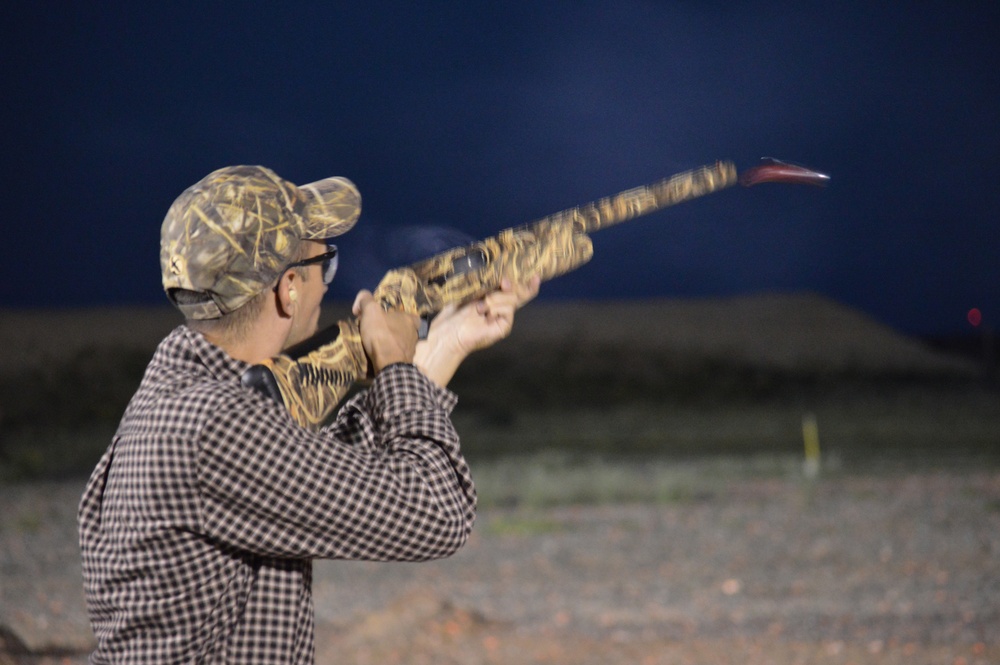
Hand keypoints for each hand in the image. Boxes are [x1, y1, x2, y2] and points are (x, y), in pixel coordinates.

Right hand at [352, 290, 419, 372]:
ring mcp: (412, 349)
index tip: (379, 319)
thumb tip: (362, 299)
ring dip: (390, 342)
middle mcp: (415, 333)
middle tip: (376, 331)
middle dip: (390, 329)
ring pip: (400, 341)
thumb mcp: (371, 311)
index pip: (404, 313)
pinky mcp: (406, 362)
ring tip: (376, 344)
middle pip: (402, 328)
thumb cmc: (382, 334)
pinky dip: (390, 353)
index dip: (391, 314)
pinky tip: (381, 354)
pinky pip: (397, 354)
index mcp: (410, 319)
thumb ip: (366, 300)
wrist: (389, 364)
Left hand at [414, 275, 539, 386]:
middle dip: (512, 286)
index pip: (515, 290)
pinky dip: (495, 308)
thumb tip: (504, 279)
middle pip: (520, 294)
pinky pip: (508, 310)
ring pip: (511, 298)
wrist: (449, 330)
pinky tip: (484, 314)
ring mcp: (504, 318)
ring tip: (480, 307)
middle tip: (503, 283)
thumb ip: (489, 285)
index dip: (528, 284)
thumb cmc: (454, 311)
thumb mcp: (472, 291)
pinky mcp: (504, 327)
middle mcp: (502, 309)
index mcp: (495, 300)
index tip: (536, 276)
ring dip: (494, 299)